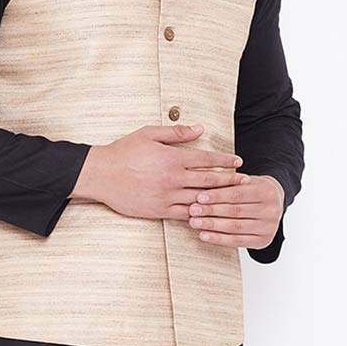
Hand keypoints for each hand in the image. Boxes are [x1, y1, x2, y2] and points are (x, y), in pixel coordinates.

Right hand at [71, 123, 242, 219]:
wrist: (100, 174)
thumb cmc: (123, 152)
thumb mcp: (149, 133)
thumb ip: (177, 132)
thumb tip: (200, 129)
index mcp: (172, 158)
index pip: (207, 159)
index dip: (226, 160)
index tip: (239, 162)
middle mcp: (173, 178)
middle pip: (209, 181)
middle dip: (230, 181)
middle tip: (247, 182)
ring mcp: (167, 196)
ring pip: (200, 199)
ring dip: (219, 200)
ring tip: (235, 201)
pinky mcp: (158, 211)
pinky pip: (185, 215)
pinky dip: (200, 215)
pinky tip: (211, 216)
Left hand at [188, 173, 284, 249]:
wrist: (273, 205)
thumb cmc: (252, 191)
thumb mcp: (245, 182)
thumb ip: (229, 184)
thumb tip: (201, 191)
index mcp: (267, 191)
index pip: (238, 194)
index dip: (217, 196)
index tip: (199, 197)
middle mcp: (272, 210)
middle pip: (236, 211)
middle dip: (212, 211)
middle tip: (193, 210)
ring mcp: (269, 227)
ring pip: (235, 227)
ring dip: (212, 225)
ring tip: (194, 222)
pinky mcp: (263, 241)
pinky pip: (238, 241)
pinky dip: (219, 239)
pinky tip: (204, 236)